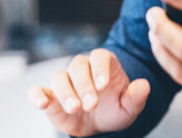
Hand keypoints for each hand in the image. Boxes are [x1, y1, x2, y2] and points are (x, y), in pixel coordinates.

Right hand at [28, 49, 149, 136]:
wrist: (98, 124)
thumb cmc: (114, 109)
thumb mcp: (129, 107)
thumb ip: (136, 96)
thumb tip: (144, 85)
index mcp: (103, 64)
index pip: (99, 57)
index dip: (100, 68)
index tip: (104, 85)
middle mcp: (82, 68)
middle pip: (78, 66)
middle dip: (84, 85)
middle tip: (91, 104)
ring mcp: (65, 80)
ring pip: (58, 76)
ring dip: (65, 92)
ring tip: (74, 108)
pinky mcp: (49, 95)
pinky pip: (38, 90)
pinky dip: (36, 94)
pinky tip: (41, 103)